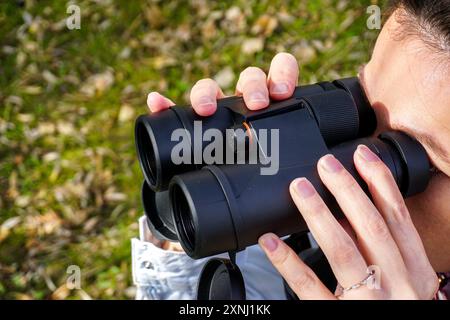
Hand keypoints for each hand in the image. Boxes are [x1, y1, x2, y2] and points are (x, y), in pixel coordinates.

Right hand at [145, 52, 297, 250]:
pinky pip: (174, 112)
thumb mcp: (298, 180)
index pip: (280, 74)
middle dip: (252, 85)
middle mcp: (247, 108)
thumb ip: (316, 175)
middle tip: (258, 104)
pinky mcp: (194, 126)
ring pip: (211, 89)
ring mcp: (220, 115)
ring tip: (206, 107)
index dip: (282, 74)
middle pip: (247, 80)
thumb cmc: (276, 187)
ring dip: (207, 91)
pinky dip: (164, 107)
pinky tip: (156, 102)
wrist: (249, 207)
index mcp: (276, 109)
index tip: (284, 92)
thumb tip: (338, 174)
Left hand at [259, 145, 438, 299]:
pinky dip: (288, 262)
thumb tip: (353, 212)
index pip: (397, 217)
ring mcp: (368, 302)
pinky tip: (270, 242)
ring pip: (342, 250)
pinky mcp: (339, 318)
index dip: (380, 182)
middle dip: (347, 190)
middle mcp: (395, 283)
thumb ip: (382, 250)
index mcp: (413, 270)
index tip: (362, 155)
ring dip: (318, 215)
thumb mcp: (403, 281)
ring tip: (299, 188)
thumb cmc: (398, 309)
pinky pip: (310, 288)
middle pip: (370, 226)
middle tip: (325, 164)